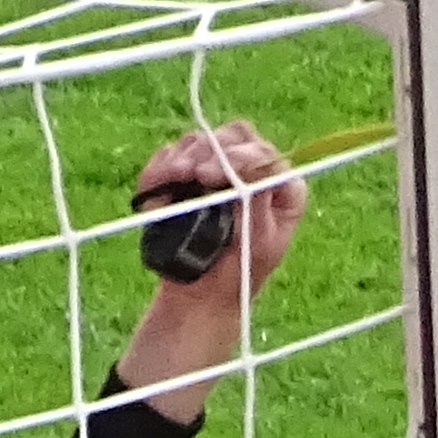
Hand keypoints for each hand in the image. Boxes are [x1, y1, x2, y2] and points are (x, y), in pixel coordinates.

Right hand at [114, 122, 307, 419]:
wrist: (201, 300)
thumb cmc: (238, 278)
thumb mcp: (258, 246)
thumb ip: (258, 203)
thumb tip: (253, 163)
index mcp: (281, 189)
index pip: (265, 154)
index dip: (239, 157)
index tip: (212, 173)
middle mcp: (253, 172)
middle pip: (233, 138)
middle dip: (209, 151)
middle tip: (190, 173)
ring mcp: (218, 170)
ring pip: (201, 142)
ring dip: (181, 158)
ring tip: (171, 179)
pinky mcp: (187, 176)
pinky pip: (171, 157)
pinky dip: (159, 169)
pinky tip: (156, 190)